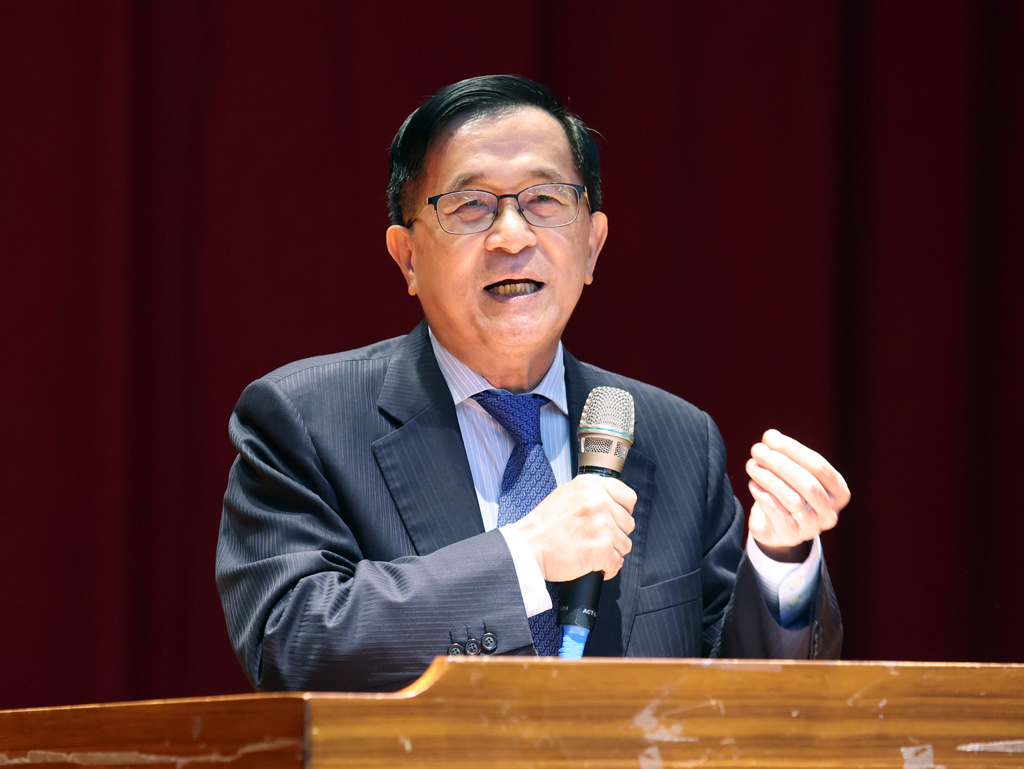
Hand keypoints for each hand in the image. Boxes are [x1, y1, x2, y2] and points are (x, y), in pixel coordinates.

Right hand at [507, 474, 636, 581]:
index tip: (614, 519)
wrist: (528, 547)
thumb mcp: (567, 494)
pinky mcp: (602, 549)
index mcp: (591, 485)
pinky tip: (593, 564)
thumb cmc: (543, 525)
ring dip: (611, 551)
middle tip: (596, 538)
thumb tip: (613, 502)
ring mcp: (603, 525)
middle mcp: (599, 502)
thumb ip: (591, 494)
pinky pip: (617, 562)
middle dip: (615, 534)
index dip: (623, 512)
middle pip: (628, 523)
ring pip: (625, 544)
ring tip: (592, 551)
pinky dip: (607, 568)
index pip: (629, 497)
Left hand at [745, 429, 850, 558]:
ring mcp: (812, 527)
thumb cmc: (789, 491)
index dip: (794, 450)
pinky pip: (777, 512)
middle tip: (757, 450)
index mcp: (839, 491)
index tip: (770, 438)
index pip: (819, 466)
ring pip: (792, 499)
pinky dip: (763, 495)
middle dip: (780, 463)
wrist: (778, 527)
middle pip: (807, 483)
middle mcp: (829, 511)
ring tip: (751, 465)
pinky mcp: (790, 535)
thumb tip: (770, 436)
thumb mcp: (792, 472)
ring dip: (768, 478)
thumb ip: (784, 453)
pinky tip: (753, 484)